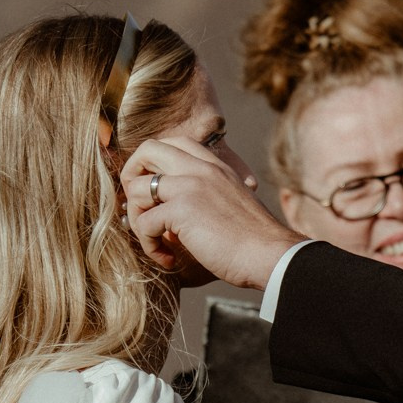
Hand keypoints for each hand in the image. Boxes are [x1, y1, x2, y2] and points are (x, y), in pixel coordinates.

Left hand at [121, 134, 302, 288]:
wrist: (271, 255)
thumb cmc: (254, 240)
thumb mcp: (233, 202)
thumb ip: (207, 195)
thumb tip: (172, 211)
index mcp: (215, 166)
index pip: (174, 143)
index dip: (154, 164)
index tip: (155, 192)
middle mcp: (201, 169)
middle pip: (147, 150)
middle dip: (131, 177)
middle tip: (140, 208)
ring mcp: (190, 186)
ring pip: (137, 189)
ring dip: (138, 220)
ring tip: (156, 242)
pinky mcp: (182, 210)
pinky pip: (144, 222)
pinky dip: (149, 246)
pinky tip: (169, 259)